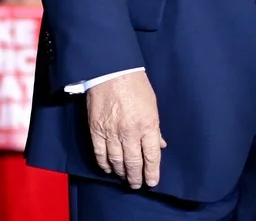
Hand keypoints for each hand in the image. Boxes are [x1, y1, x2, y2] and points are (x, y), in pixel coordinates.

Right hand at [86, 70, 165, 189]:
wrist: (110, 70)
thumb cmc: (135, 85)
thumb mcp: (152, 105)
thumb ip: (155, 128)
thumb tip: (159, 145)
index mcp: (148, 125)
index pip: (152, 157)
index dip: (152, 173)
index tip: (151, 182)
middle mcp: (130, 132)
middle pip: (134, 163)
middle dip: (136, 177)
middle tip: (136, 184)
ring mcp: (112, 132)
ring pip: (117, 161)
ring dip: (121, 173)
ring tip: (124, 178)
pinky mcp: (96, 129)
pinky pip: (100, 153)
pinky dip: (104, 164)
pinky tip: (108, 169)